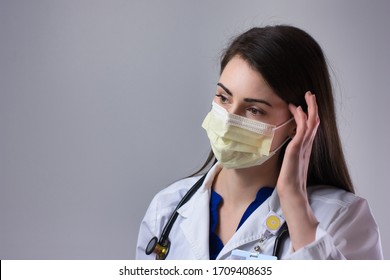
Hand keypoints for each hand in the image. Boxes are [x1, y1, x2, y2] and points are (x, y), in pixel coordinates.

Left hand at [276, 91, 319, 250]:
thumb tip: (286, 147)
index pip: (310, 128)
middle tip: (309, 94)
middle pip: (314, 122)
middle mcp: (306, 146)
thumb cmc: (289, 181)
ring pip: (310, 124)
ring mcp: (303, 148)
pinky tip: (297, 110)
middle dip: (312, 107)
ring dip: (309, 109)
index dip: (309, 115)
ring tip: (306, 96)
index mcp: (305, 149)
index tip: (304, 103)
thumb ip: (291, 154)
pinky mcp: (297, 150)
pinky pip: (302, 131)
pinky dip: (301, 119)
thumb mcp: (290, 163)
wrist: (290, 193)